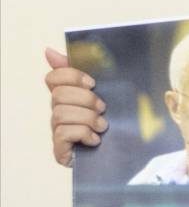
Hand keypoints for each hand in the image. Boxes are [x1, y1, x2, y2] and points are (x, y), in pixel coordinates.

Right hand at [44, 47, 106, 166]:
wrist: (121, 155)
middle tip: (103, 108)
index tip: (92, 83)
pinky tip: (95, 140)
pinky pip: (63, 133)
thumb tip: (49, 52)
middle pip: (59, 94)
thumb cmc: (112, 121)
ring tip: (103, 126)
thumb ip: (83, 72)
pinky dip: (83, 134)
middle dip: (86, 99)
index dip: (71, 76)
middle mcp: (58, 111)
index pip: (53, 77)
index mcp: (67, 96)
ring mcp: (57, 130)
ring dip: (87, 118)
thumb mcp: (106, 93)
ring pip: (61, 113)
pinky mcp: (59, 149)